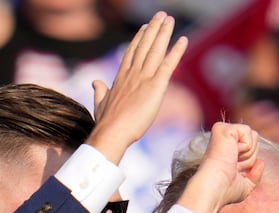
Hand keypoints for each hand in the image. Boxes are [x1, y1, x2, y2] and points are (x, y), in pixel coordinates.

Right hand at [88, 11, 188, 163]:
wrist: (112, 132)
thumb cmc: (106, 122)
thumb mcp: (101, 103)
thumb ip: (99, 90)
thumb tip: (95, 82)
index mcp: (121, 78)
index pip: (131, 53)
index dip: (139, 39)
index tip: (144, 27)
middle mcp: (132, 73)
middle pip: (144, 46)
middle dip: (153, 29)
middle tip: (160, 15)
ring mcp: (144, 78)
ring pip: (155, 50)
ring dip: (163, 33)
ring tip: (169, 19)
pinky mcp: (155, 86)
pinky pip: (169, 65)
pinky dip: (177, 52)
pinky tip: (184, 40)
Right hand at [178, 122, 263, 212]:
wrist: (215, 188)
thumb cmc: (225, 191)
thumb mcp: (245, 186)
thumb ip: (254, 176)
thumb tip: (261, 162)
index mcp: (226, 150)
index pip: (251, 147)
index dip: (249, 163)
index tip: (234, 172)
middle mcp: (223, 140)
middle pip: (255, 140)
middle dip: (250, 158)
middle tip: (234, 166)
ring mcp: (222, 132)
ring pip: (253, 135)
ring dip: (248, 153)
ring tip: (233, 161)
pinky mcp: (223, 128)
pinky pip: (248, 131)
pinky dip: (246, 146)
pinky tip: (232, 153)